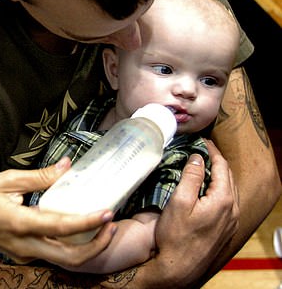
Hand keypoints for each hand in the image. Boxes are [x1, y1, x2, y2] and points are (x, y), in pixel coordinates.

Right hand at [0, 158, 115, 267]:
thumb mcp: (7, 180)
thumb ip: (39, 177)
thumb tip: (67, 166)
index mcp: (20, 223)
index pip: (62, 227)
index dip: (88, 222)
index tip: (107, 213)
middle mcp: (25, 245)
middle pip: (71, 257)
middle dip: (97, 244)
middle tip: (112, 224)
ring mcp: (25, 254)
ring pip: (64, 260)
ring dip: (88, 248)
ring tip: (102, 226)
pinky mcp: (24, 255)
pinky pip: (53, 255)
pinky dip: (72, 246)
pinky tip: (80, 229)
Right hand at [151, 141, 238, 286]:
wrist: (179, 267)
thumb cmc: (176, 236)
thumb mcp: (179, 201)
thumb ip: (191, 177)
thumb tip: (197, 158)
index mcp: (222, 200)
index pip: (222, 167)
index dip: (212, 151)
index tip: (201, 141)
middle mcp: (232, 210)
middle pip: (228, 177)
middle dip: (217, 161)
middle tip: (201, 150)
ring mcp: (231, 222)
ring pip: (229, 190)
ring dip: (219, 175)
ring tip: (204, 166)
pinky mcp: (226, 230)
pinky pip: (227, 202)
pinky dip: (219, 189)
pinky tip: (207, 190)